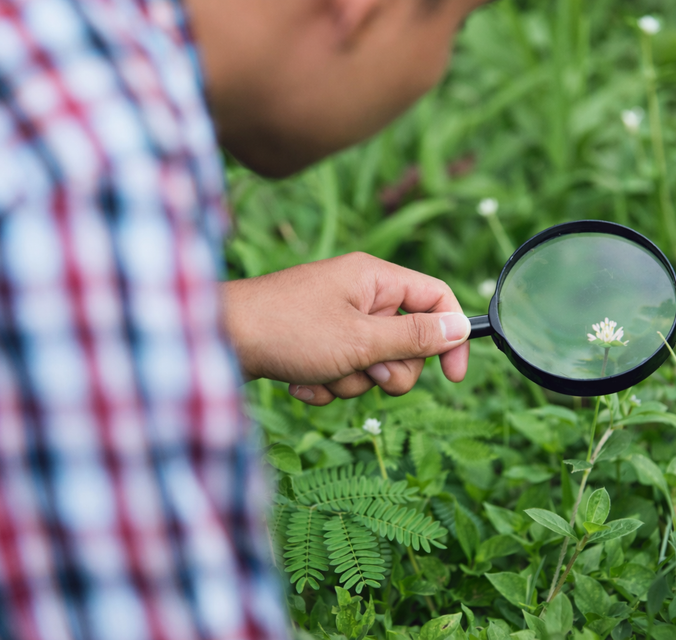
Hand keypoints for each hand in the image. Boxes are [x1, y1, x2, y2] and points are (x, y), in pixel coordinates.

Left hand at [220, 252, 470, 405]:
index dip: (452, 336)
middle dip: (389, 369)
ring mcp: (335, 318)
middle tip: (365, 371)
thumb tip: (460, 327)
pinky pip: (342, 370)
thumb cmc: (287, 330)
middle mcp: (358, 293)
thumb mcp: (360, 340)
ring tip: (321, 374)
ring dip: (352, 380)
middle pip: (407, 339)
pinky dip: (326, 383)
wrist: (215, 340)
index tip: (454, 377)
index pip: (436, 298)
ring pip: (373, 362)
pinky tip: (300, 382)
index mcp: (375, 278)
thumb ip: (414, 337)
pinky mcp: (314, 341)